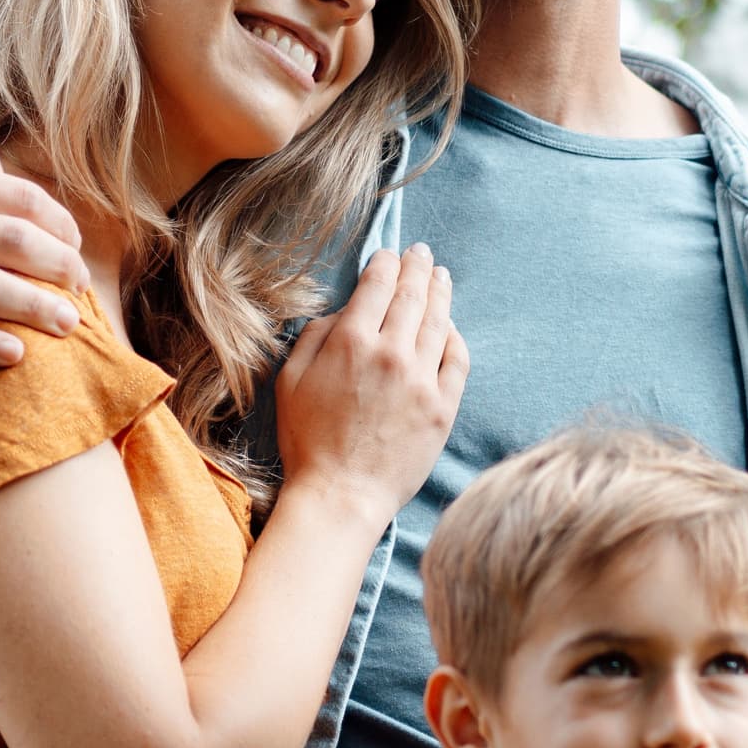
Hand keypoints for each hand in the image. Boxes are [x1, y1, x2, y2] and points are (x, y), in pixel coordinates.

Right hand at [271, 246, 467, 522]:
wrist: (341, 494)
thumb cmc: (307, 440)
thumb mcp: (291, 380)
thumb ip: (314, 336)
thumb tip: (343, 313)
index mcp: (351, 341)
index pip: (377, 285)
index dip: (385, 264)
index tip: (388, 255)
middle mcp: (391, 352)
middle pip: (412, 295)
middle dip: (417, 267)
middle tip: (421, 253)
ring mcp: (422, 379)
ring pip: (438, 321)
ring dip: (440, 292)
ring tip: (441, 276)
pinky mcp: (443, 406)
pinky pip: (457, 359)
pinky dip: (455, 337)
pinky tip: (451, 326)